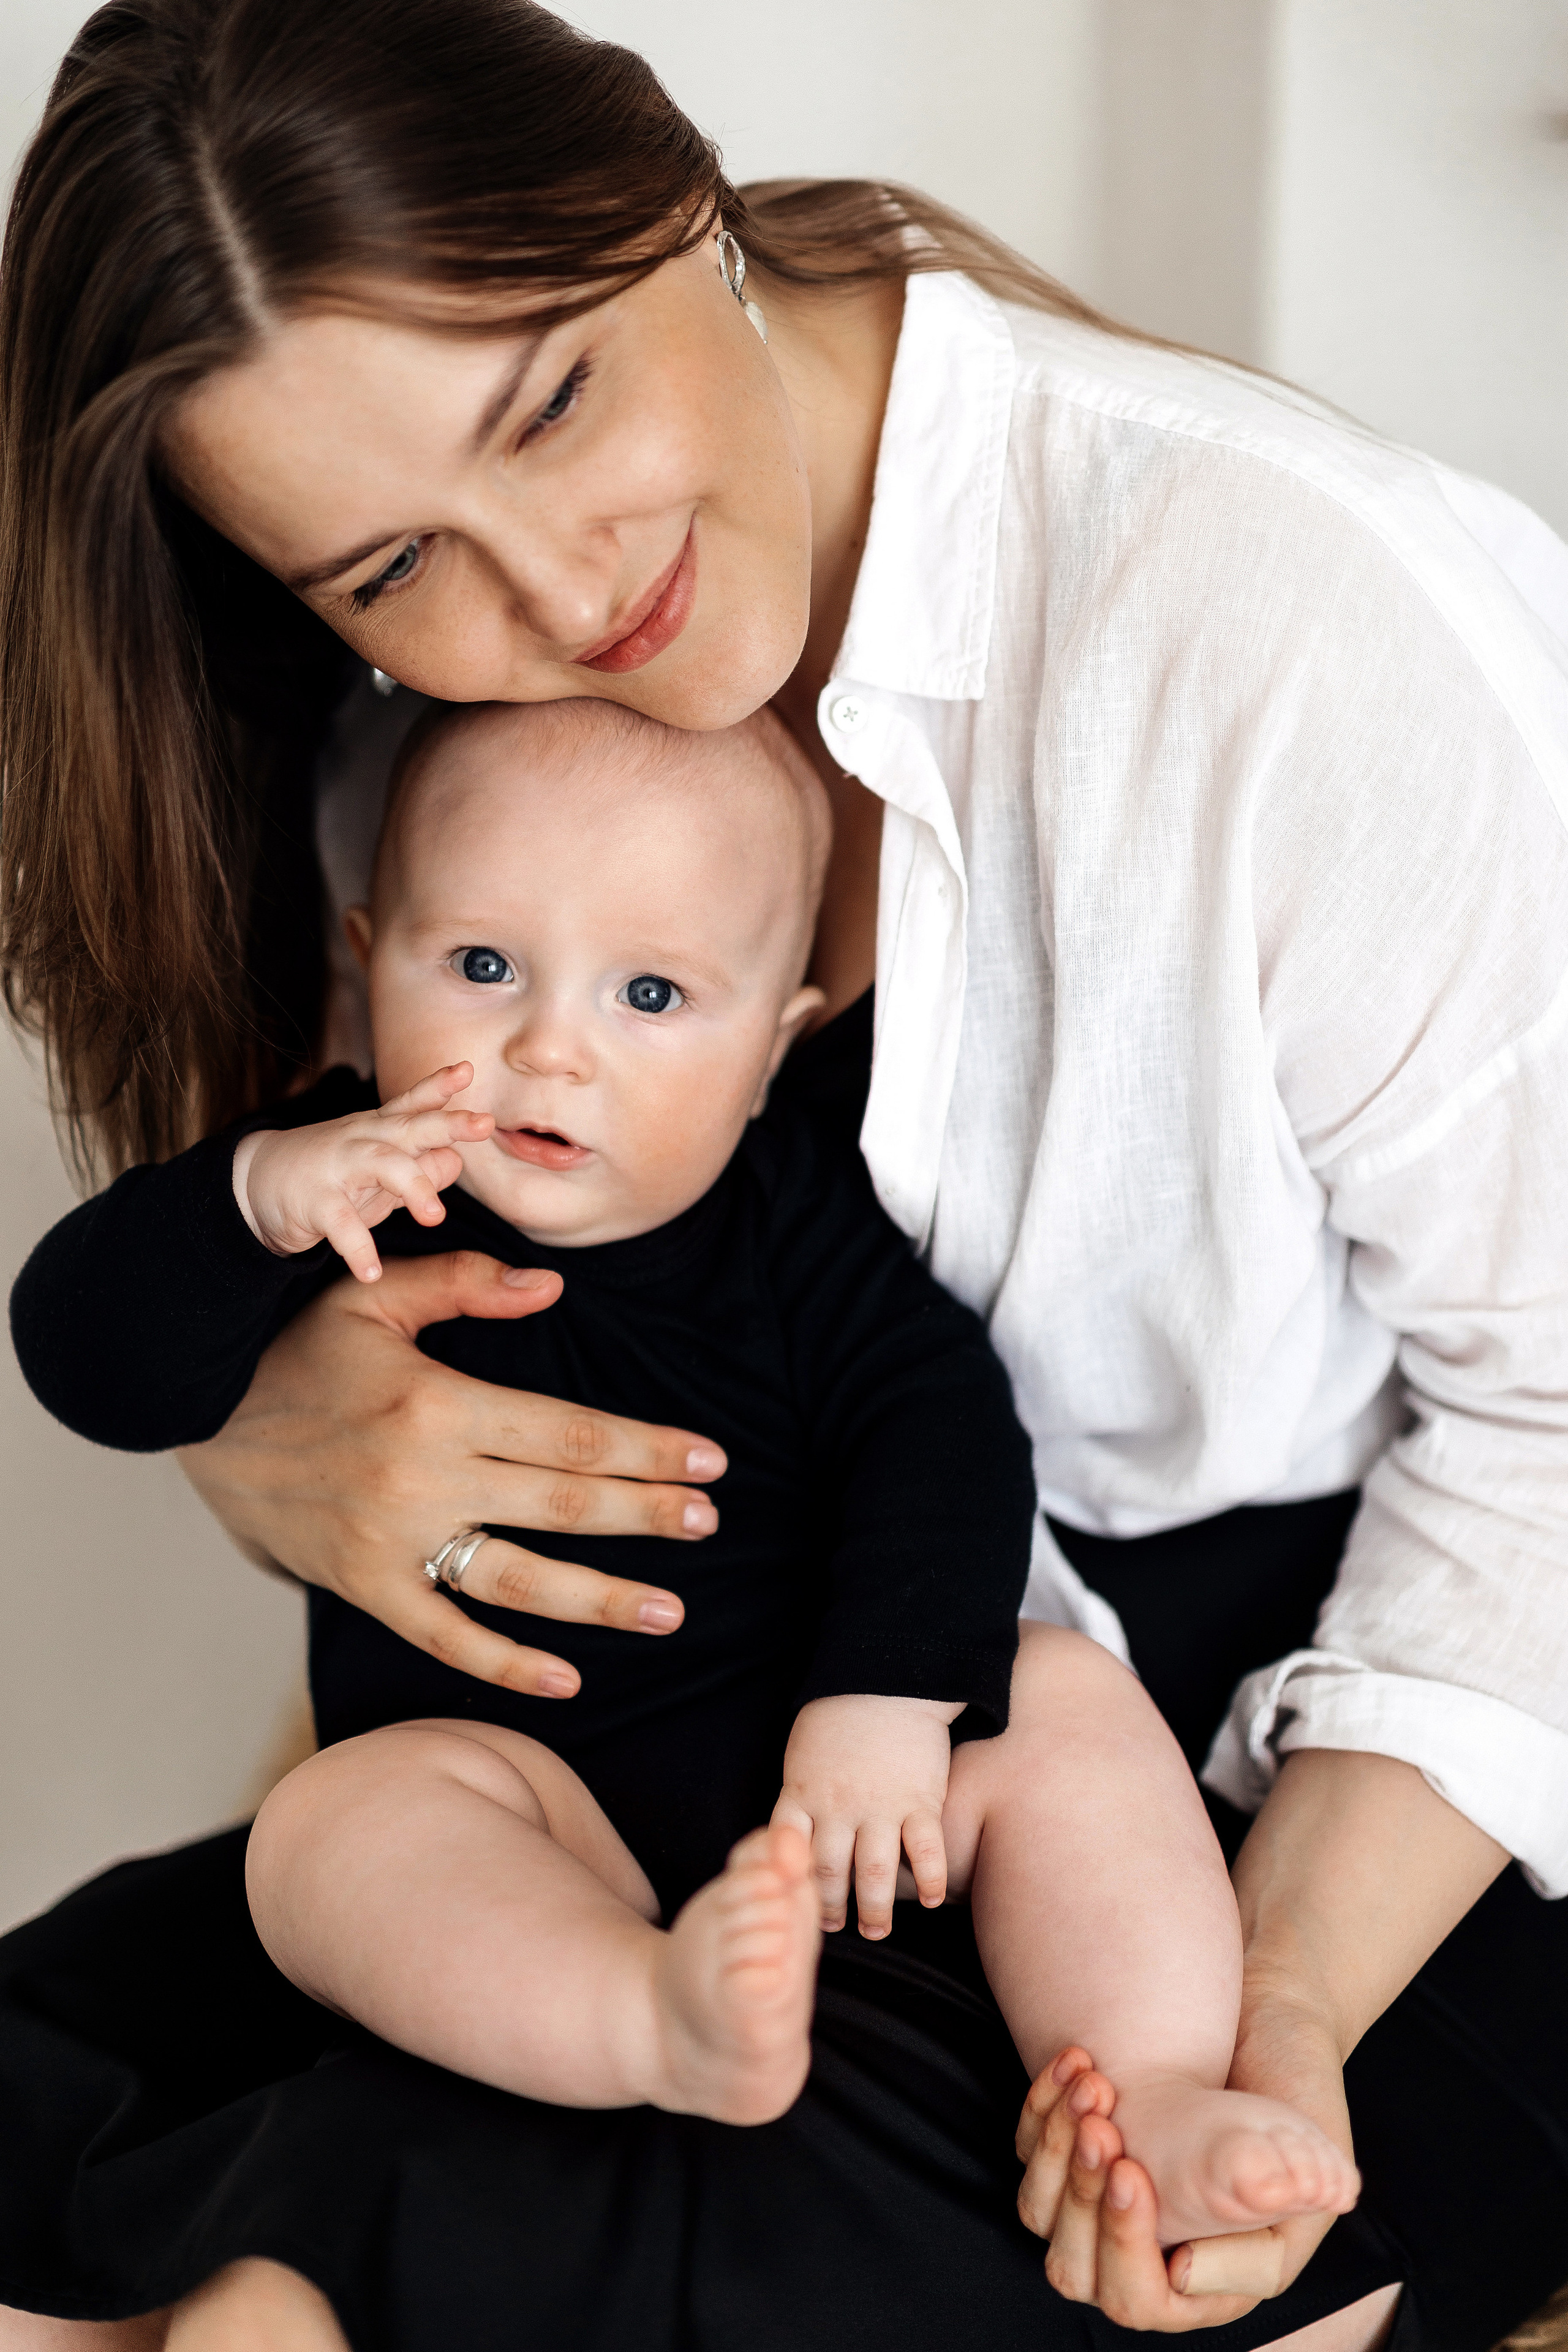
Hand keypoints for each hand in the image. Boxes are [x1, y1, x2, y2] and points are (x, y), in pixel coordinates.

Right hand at [178, 1250, 728, 1698]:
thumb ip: (466, 1286)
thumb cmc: (296, 1350)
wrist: (196, 1415)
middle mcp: (422, 1477)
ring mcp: (392, 1541)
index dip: (646, 1448)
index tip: (708, 1462)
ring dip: (602, 1601)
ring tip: (671, 1610)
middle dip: (646, 1515)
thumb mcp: (374, 1297)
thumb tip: (552, 1285)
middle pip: (562, 1504)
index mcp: (437, 1402)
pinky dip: (506, 1665)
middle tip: (709, 1524)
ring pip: (518, 1580)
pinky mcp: (363, 1585)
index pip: (569, 1434)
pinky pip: (444, 1636)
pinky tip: (567, 1679)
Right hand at [234, 1063, 493, 1280]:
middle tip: (484, 1124)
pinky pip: (340, 1224)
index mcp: (381, 1130)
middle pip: (409, 1126)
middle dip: (447, 1123)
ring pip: (382, 1166)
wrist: (254, 1184)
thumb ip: (419, 1165)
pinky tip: (372, 1272)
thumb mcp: (378, 1171)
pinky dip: (357, 1249)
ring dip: (413, 1186)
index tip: (467, 1070)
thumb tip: (457, 1159)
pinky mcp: (314, 1201)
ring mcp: (337, 1166)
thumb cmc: (333, 1178)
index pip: (414, 1104)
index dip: (440, 1086)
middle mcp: (363, 1140)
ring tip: (435, 1217)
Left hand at [771, 1693, 959, 1938]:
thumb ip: (801, 1793)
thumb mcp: (803, 1752)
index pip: (790, 1853)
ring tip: (877, 1930)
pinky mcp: (920, 1799)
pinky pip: (925, 1850)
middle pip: (830, 1872)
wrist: (888, 1679)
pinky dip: (930, 1879)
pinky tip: (931, 1900)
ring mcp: (881, 1805)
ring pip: (874, 1872)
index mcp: (804, 1793)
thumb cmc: (839, 1712)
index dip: (794, 1886)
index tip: (800, 1906)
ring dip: (875, 1909)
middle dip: (832, 1908)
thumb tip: (793, 1834)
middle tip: (839, 1927)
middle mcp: (839, 1807)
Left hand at [1014, 2000, 1355, 2327]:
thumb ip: (1271, 2226)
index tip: (1133, 2173)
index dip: (1123, 2247)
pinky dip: (1044, 2107)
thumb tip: (1186, 2270)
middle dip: (1080, 2196)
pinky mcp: (1080, 2145)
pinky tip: (1076, 2062)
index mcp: (1207, 2274)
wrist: (1270, 2015)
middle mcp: (1150, 2245)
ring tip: (1094, 2085)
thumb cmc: (1298, 2093)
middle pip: (1076, 2265)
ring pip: (1042, 2209)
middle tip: (1103, 2127)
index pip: (1140, 2300)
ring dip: (1057, 2149)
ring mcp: (1107, 2198)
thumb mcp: (1310, 2160)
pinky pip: (1032, 2148)